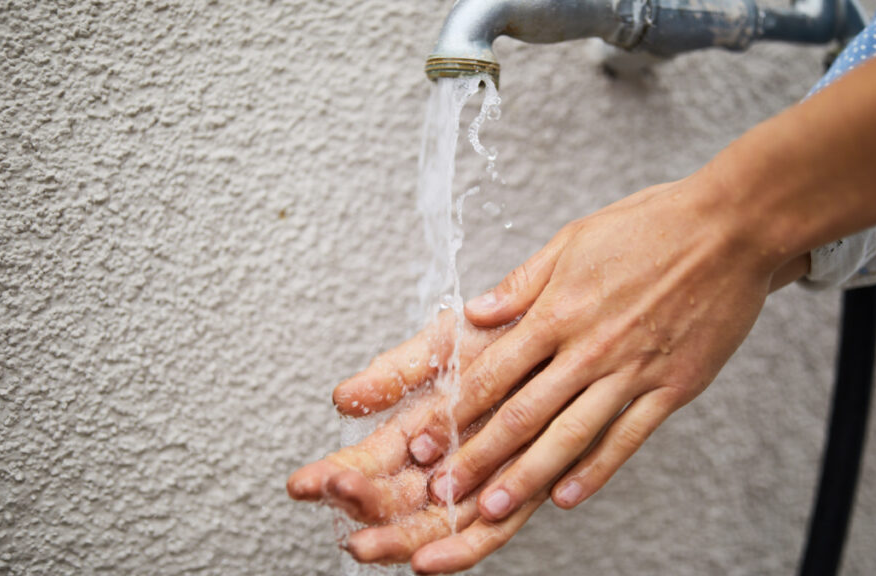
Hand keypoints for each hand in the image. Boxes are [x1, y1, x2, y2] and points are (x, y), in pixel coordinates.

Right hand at [288, 312, 550, 573]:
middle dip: (360, 508)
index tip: (305, 483)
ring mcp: (482, 479)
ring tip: (364, 543)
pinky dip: (459, 549)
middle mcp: (446, 461)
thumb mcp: (445, 345)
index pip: (368, 462)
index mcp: (419, 427)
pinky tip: (426, 562)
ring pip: (433, 524)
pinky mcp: (524, 490)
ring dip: (396, 538)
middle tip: (336, 502)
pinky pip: (489, 532)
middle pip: (394, 500)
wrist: (570, 324)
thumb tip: (344, 399)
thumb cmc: (508, 333)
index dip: (335, 474)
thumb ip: (397, 374)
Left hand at [402, 176, 805, 526]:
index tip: (427, 439)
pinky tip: (566, 496)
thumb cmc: (650, 226)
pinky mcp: (671, 388)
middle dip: (478, 455)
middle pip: (523, 413)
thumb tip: (475, 313)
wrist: (730, 229)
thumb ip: (522, 284)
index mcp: (559, 310)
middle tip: (443, 490)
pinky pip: (627, 438)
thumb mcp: (574, 240)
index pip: (494, 371)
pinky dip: (596, 470)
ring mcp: (632, 372)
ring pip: (569, 434)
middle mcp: (589, 348)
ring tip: (494, 507)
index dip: (454, 410)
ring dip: (527, 475)